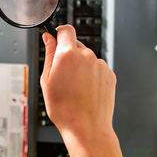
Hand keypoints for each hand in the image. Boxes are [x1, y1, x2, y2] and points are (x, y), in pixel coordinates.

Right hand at [40, 25, 123, 156]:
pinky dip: (91, 74)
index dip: (59, 32)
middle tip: (62, 73)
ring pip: (87, 57)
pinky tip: (85, 89)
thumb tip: (48, 38)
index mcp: (68, 54)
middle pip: (76, 45)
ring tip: (75, 86)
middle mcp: (86, 55)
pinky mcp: (109, 74)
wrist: (86, 127)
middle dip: (68, 54)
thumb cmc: (64, 108)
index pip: (66, 29)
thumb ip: (49, 54)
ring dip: (80, 65)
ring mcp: (100, 65)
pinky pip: (97, 68)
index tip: (56, 38)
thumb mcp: (47, 79)